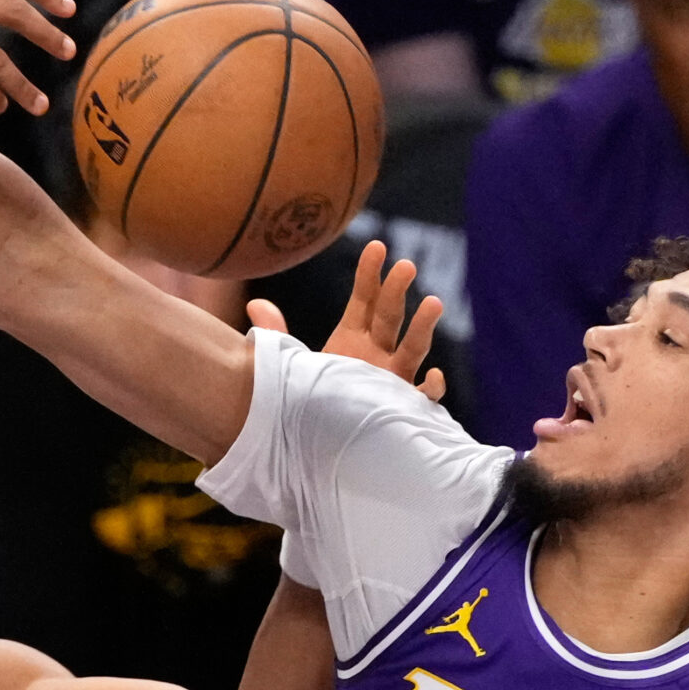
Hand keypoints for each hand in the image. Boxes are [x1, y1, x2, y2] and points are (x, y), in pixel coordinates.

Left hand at [248, 239, 445, 400]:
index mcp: (352, 338)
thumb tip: (254, 304)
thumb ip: (277, 336)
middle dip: (397, 291)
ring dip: (423, 326)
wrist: (323, 443)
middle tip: (405, 266)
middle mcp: (376, 353)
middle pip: (390, 316)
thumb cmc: (312, 399)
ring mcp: (393, 377)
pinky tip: (434, 376)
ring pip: (413, 348)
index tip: (377, 246)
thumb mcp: (293, 366)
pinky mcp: (402, 405)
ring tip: (434, 302)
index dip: (370, 274)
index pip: (365, 299)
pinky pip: (424, 396)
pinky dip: (433, 387)